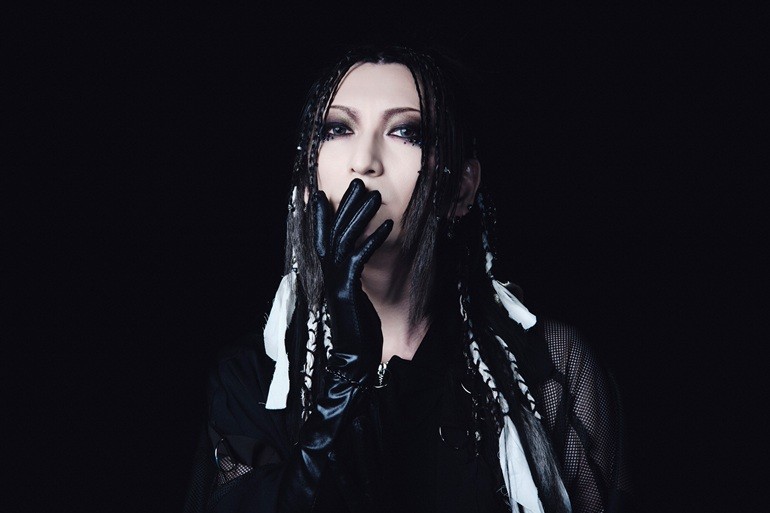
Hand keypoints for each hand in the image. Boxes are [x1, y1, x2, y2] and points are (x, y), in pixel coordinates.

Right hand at [312, 178, 392, 382]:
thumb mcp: (352, 297)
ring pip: (344, 239)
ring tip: (374, 196)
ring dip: (360, 215)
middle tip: (357, 183)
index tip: (321, 192)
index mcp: (327, 274)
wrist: (352, 357)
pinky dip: (372, 240)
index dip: (319, 215)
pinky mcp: (347, 290)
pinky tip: (388, 225)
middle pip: (332, 231)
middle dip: (344, 205)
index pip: (321, 237)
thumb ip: (348, 277)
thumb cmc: (356, 327)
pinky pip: (359, 258)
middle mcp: (327, 274)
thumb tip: (352, 262)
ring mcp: (336, 281)